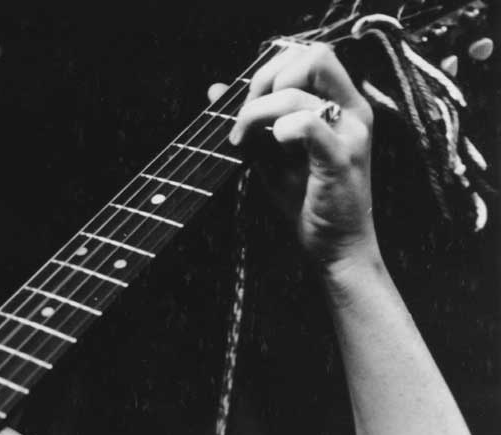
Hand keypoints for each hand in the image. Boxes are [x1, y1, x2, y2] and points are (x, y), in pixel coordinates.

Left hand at [211, 43, 378, 270]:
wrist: (334, 247)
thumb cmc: (305, 199)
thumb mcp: (271, 153)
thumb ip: (250, 120)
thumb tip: (215, 89)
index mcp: (342, 102)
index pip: (310, 54)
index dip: (271, 70)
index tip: (247, 103)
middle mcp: (353, 110)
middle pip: (311, 57)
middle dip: (264, 83)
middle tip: (242, 120)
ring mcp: (351, 134)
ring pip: (297, 94)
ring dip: (257, 114)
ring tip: (243, 141)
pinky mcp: (342, 160)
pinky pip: (309, 125)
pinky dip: (281, 129)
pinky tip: (274, 144)